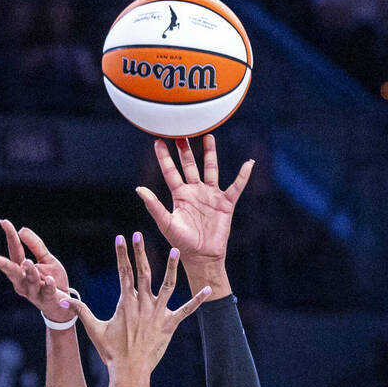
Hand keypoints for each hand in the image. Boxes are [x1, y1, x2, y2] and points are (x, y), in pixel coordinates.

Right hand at [0, 221, 72, 323]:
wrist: (64, 305)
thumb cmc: (52, 281)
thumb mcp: (47, 260)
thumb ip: (36, 246)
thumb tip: (22, 229)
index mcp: (21, 269)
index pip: (15, 250)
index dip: (10, 236)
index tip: (4, 222)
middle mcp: (23, 281)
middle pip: (12, 271)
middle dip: (2, 264)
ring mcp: (34, 292)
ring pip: (29, 281)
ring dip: (29, 272)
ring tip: (28, 262)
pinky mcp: (47, 300)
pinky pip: (47, 292)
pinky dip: (49, 286)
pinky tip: (50, 280)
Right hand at [67, 234, 209, 371]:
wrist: (130, 370)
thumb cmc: (111, 351)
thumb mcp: (94, 329)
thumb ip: (81, 310)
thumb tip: (62, 299)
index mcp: (126, 303)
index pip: (123, 273)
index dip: (122, 255)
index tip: (121, 238)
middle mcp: (143, 304)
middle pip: (143, 273)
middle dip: (140, 253)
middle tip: (139, 234)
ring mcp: (158, 314)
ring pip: (168, 286)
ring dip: (171, 267)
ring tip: (175, 250)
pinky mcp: (170, 324)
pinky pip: (187, 310)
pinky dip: (198, 300)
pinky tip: (208, 289)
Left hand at [136, 135, 252, 264]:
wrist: (202, 256)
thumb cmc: (181, 242)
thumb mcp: (166, 223)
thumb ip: (154, 205)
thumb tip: (138, 189)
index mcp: (179, 195)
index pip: (170, 171)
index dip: (164, 157)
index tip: (157, 140)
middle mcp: (195, 191)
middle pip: (190, 164)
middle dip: (185, 149)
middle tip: (181, 130)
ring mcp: (211, 196)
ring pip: (211, 169)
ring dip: (210, 153)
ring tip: (208, 136)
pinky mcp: (225, 203)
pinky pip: (236, 186)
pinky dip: (243, 175)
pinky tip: (249, 163)